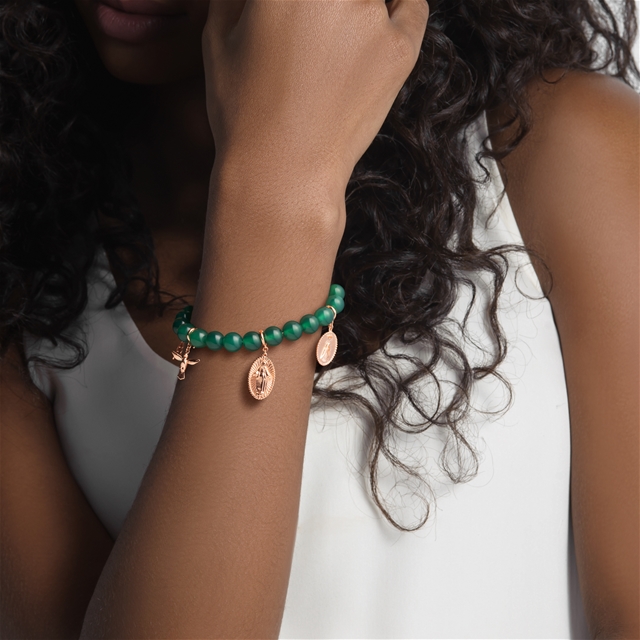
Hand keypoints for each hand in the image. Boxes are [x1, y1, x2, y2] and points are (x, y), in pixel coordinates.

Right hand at [203, 0, 428, 201]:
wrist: (282, 173)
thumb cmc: (243, 110)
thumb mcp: (217, 36)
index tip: (295, 9)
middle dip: (325, 4)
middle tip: (315, 24)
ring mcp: (372, 14)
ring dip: (357, 5)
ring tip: (337, 34)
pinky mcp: (401, 49)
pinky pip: (411, 5)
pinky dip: (396, 4)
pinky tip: (376, 20)